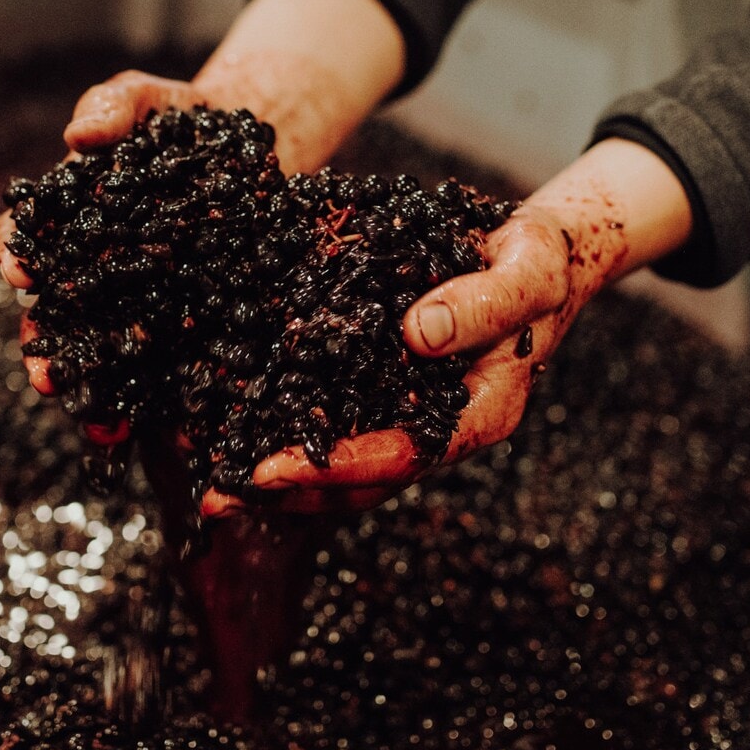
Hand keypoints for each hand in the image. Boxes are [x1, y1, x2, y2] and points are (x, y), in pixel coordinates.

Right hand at [0, 0, 406, 407]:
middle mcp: (96, 269)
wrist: (256, 143)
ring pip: (107, 352)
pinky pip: (171, 362)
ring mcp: (141, 301)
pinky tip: (168, 423)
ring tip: (99, 424)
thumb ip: (114, 105)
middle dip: (47, 350)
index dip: (18, 255)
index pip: (28, 239)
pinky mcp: (190, 321)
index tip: (22, 271)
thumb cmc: (187, 116)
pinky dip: (165, 396)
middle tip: (46, 377)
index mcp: (70, 219)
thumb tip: (78, 136)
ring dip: (97, 394)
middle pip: (59, 315)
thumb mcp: (149, 99)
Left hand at [207, 137, 694, 516]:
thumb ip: (484, 303)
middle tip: (214, 495)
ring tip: (209, 478)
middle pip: (361, 480)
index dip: (333, 467)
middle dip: (286, 492)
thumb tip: (417, 333)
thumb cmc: (540, 260)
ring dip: (279, 478)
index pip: (402, 456)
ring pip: (343, 466)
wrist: (540, 254)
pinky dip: (287, 431)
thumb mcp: (528, 270)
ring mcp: (413, 415)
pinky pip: (336, 424)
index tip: (267, 470)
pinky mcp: (388, 392)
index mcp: (481, 413)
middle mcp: (442, 428)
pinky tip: (234, 426)